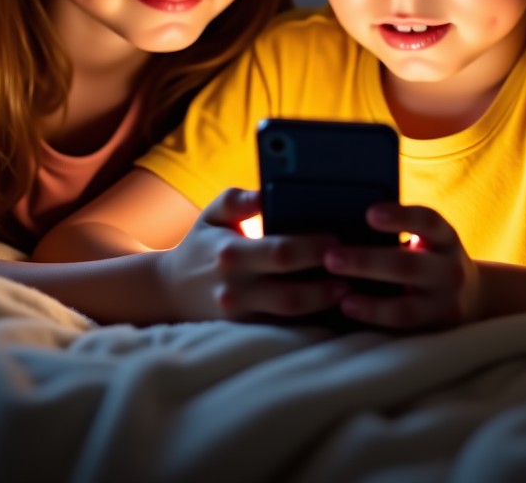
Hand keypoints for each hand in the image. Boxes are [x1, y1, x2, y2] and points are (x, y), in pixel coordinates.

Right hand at [154, 188, 350, 321]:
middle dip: (327, 284)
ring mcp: (240, 318)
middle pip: (291, 294)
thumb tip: (265, 192)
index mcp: (231, 255)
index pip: (280, 252)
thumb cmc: (201, 245)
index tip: (338, 239)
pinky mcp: (246, 334)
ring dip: (324, 307)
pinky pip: (285, 332)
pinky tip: (335, 311)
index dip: (313, 248)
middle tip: (356, 271)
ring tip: (352, 292)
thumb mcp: (211, 214)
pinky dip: (312, 323)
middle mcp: (235, 290)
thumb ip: (238, 200)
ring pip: (291, 320)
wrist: (169, 291)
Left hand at [323, 202, 478, 330]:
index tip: (369, 214)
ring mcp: (447, 304)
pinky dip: (375, 318)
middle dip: (367, 262)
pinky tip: (349, 309)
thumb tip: (342, 223)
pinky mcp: (436, 330)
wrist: (471, 296)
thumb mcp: (426, 238)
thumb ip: (396, 231)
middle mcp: (451, 270)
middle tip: (331, 257)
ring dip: (370, 303)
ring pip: (407, 307)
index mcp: (445, 237)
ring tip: (338, 296)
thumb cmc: (428, 257)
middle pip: (410, 266)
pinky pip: (403, 328)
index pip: (427, 221)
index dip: (400, 217)